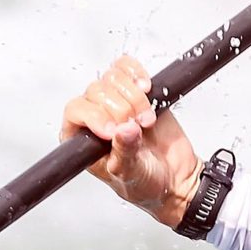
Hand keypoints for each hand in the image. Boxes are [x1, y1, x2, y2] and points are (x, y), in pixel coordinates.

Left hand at [61, 54, 202, 228]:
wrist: (175, 176)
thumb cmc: (145, 182)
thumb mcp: (131, 174)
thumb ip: (124, 153)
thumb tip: (123, 130)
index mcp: (82, 139)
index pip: (75, 111)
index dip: (95, 116)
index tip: (114, 130)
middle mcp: (94, 117)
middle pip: (97, 91)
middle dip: (122, 109)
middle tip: (139, 128)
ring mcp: (114, 101)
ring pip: (113, 78)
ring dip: (135, 97)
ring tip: (147, 120)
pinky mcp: (134, 90)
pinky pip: (126, 67)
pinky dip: (137, 74)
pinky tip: (147, 89)